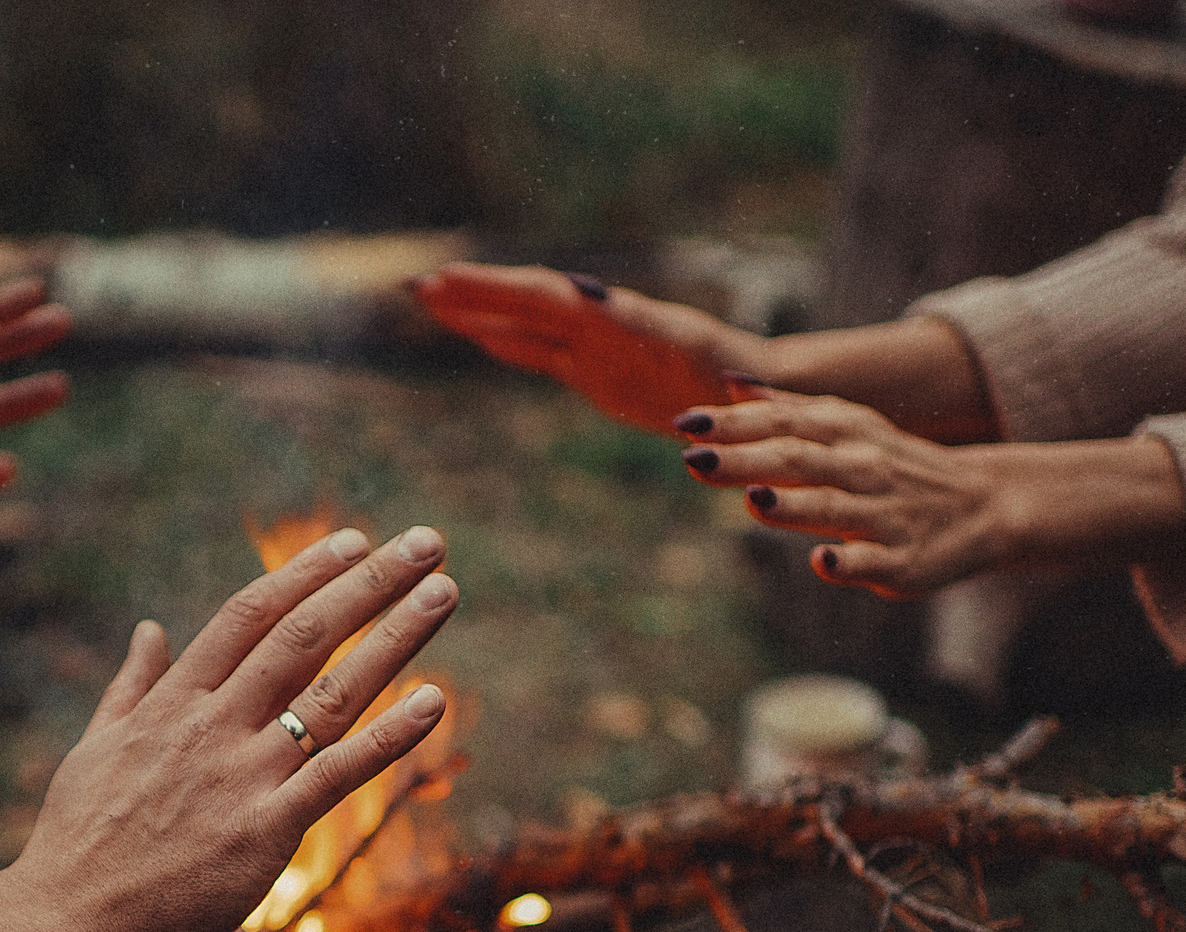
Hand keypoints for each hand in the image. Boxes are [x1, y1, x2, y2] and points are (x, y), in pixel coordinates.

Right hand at [0, 527, 458, 931]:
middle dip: (369, 583)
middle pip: (302, 635)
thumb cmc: (73, 848)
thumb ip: (131, 687)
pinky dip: (390, 735)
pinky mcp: (262, 832)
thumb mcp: (95, 750)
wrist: (60, 926)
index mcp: (171, 703)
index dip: (307, 574)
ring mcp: (239, 775)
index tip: (354, 542)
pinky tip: (434, 699)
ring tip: (443, 591)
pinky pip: (338, 773)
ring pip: (332, 691)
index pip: (249, 615)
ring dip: (394, 637)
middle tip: (425, 543)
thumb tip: (149, 629)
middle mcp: (211, 725)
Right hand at [410, 263, 754, 435]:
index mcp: (627, 323)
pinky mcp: (598, 373)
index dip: (501, 291)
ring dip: (479, 314)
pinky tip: (476, 338)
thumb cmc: (748, 388)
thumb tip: (631, 322)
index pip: (552, 298)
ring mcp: (598, 348)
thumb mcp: (714, 370)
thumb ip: (677, 348)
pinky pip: (542, 354)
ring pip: (528, 324)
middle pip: (529, 302)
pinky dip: (506, 344)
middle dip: (475, 293)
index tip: (456, 282)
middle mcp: (606, 326)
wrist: (767, 395)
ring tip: (428, 302)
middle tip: (418, 287)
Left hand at [677, 389, 1185, 598]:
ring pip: (832, 506)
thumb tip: (731, 382)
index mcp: (844, 434)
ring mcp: (881, 515)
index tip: (685, 423)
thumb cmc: (896, 470)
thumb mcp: (849, 429)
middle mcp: (861, 468)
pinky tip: (821, 561)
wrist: (983, 506)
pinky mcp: (900, 560)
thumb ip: (789, 411)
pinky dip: (846, 561)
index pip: (782, 423)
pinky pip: (870, 561)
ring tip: (754, 502)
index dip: (734, 424)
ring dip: (792, 504)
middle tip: (693, 460)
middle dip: (745, 460)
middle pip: (798, 460)